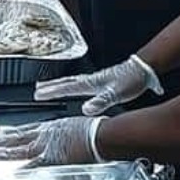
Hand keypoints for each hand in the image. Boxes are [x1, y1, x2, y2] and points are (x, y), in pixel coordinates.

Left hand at [0, 116, 94, 166]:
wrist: (102, 135)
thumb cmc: (95, 131)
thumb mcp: (75, 128)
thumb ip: (64, 137)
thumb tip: (59, 146)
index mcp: (51, 128)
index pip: (26, 129)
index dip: (12, 132)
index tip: (1, 133)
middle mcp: (46, 136)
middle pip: (18, 137)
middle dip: (2, 139)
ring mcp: (48, 147)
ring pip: (21, 148)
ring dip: (5, 151)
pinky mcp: (53, 159)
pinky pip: (34, 165)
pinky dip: (23, 169)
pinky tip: (12, 172)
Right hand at [35, 55, 163, 115]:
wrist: (142, 70)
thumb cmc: (131, 80)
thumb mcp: (116, 94)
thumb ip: (100, 101)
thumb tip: (86, 110)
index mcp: (90, 83)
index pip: (66, 88)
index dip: (51, 92)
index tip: (38, 94)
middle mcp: (89, 79)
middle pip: (64, 82)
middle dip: (50, 86)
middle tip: (36, 89)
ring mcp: (94, 79)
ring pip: (70, 81)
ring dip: (58, 84)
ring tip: (47, 86)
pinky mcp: (100, 81)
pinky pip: (78, 83)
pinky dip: (69, 84)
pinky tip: (72, 87)